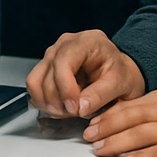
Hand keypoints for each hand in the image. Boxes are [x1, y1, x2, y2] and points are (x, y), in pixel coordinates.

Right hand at [26, 29, 146, 118]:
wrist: (120, 71)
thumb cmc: (122, 74)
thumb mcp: (121, 85)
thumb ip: (100, 95)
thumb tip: (79, 108)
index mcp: (86, 42)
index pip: (63, 62)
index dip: (65, 88)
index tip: (74, 109)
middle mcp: (64, 44)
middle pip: (47, 74)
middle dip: (58, 101)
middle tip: (75, 114)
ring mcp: (53, 54)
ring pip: (35, 81)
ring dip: (48, 102)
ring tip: (67, 112)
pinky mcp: (46, 67)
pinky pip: (34, 85)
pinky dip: (43, 100)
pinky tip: (60, 107)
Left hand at [84, 91, 156, 156]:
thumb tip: (137, 121)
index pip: (128, 105)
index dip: (106, 114)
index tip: (91, 122)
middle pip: (127, 117)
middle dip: (104, 127)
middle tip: (87, 136)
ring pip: (138, 134)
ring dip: (115, 142)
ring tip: (99, 149)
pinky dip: (142, 156)